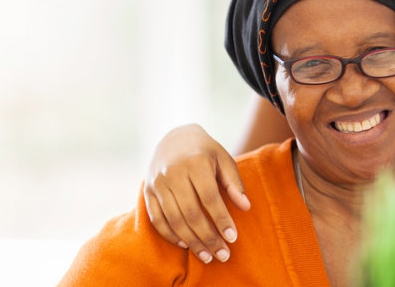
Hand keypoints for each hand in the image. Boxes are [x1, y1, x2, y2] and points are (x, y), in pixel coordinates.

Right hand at [143, 123, 250, 262]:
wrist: (173, 138)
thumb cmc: (205, 151)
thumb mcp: (223, 159)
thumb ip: (234, 182)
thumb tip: (246, 207)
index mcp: (195, 162)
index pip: (209, 197)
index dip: (221, 219)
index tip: (232, 238)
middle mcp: (173, 173)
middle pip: (190, 212)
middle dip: (208, 237)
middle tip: (222, 255)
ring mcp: (157, 183)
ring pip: (173, 219)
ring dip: (191, 241)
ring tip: (207, 256)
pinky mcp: (148, 191)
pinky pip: (157, 219)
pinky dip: (170, 235)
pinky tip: (185, 245)